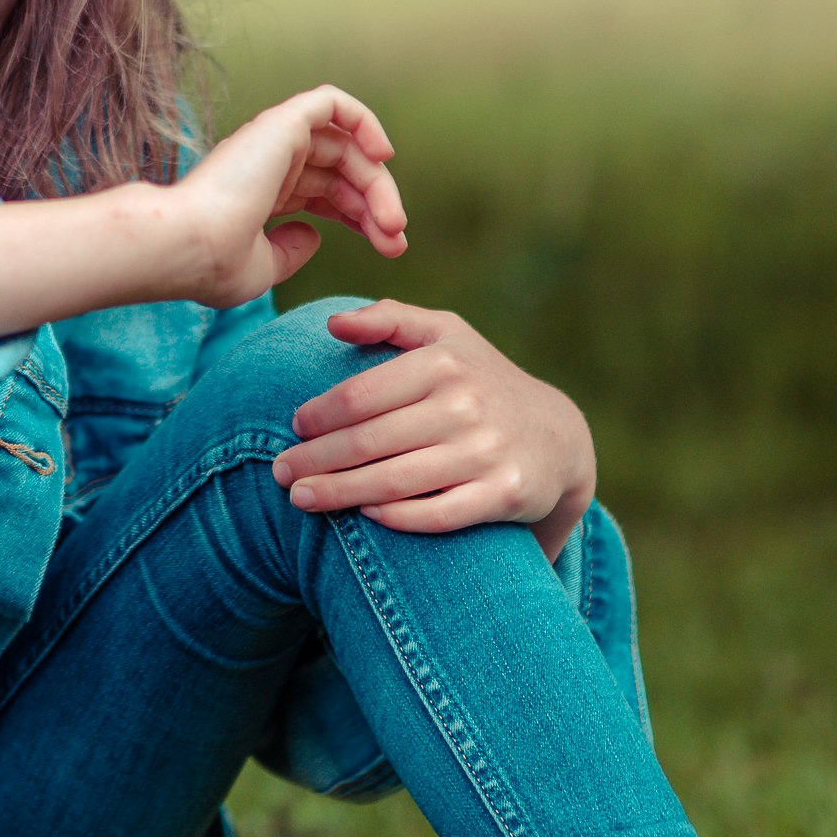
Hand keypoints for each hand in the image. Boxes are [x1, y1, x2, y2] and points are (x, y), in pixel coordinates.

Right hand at [172, 86, 406, 308]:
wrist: (187, 246)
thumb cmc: (213, 264)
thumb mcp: (261, 268)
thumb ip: (289, 251)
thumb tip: (314, 234)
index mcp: (262, 194)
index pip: (326, 193)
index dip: (362, 218)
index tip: (389, 248)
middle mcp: (268, 163)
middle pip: (343, 172)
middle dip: (377, 205)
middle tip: (396, 240)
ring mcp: (273, 140)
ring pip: (345, 145)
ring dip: (377, 181)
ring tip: (393, 222)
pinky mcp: (281, 123)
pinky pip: (332, 103)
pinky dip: (363, 120)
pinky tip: (383, 156)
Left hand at [271, 301, 593, 557]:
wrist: (557, 437)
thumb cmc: (480, 380)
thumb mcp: (445, 335)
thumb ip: (389, 320)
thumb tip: (334, 324)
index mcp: (443, 362)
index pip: (361, 394)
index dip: (319, 415)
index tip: (294, 429)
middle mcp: (466, 405)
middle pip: (369, 441)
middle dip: (316, 460)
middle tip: (280, 474)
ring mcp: (486, 452)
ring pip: (395, 480)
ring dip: (339, 493)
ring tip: (301, 500)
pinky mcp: (503, 495)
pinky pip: (438, 513)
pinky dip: (397, 517)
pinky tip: (364, 516)